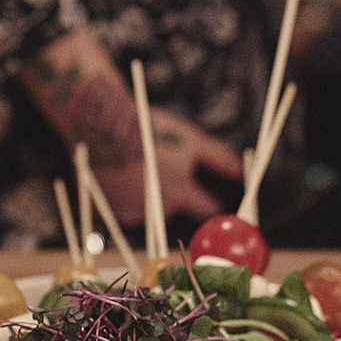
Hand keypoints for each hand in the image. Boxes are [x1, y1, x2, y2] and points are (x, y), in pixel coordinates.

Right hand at [91, 108, 243, 226]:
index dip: (209, 198)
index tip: (209, 191)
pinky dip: (126, 194)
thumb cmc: (148, 131)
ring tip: (140, 166)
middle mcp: (158, 210)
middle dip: (174, 190)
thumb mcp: (190, 139)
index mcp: (180, 194)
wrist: (101, 128)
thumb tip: (240, 170)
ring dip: (149, 193)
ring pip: (149, 208)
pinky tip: (123, 173)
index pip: (207, 207)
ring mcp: (132, 213)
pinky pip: (125, 207)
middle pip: (176, 206)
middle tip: (164, 165)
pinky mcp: (110, 211)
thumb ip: (218, 158)